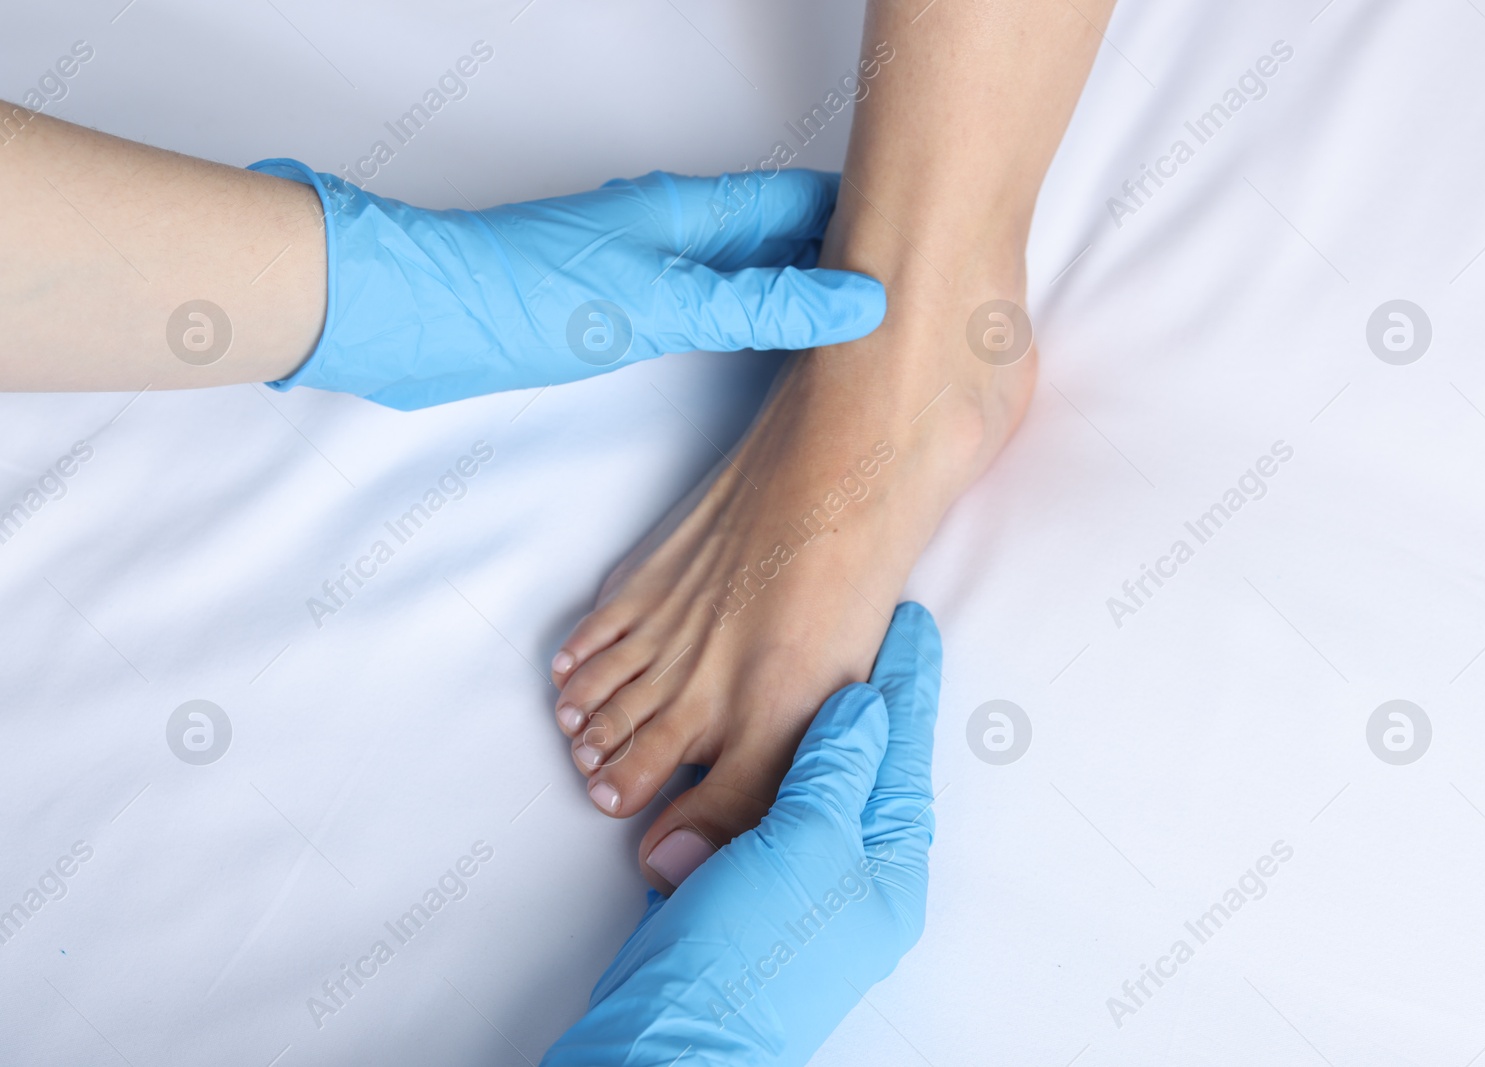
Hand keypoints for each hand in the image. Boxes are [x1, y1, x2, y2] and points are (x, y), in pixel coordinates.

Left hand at [247, 162, 885, 409]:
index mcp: (695, 211)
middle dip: (851, 265)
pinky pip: (722, 310)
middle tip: (919, 309)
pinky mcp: (633, 309)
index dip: (871, 223)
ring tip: (871, 340)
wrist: (421, 321)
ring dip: (808, 301)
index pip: (807, 203)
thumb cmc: (522, 297)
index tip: (933, 250)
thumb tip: (857, 304)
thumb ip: (757, 305)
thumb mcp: (657, 302)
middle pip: (790, 238)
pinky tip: (786, 362)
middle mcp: (683, 231)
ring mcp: (659, 269)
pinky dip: (763, 330)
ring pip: (758, 276)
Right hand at [542, 602, 941, 1066]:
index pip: (903, 749)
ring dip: (810, 723)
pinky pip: (759, 809)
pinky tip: (753, 732)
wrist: (670, 1039)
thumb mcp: (808, 848)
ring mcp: (797, 882)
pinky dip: (754, 765)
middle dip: (868, 696)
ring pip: (809, 780)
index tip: (908, 621)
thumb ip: (837, 771)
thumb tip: (860, 709)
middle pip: (866, 762)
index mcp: (887, 864)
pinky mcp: (743, 889)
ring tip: (820, 660)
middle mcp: (852, 871)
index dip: (905, 680)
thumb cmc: (752, 956)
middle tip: (871, 624)